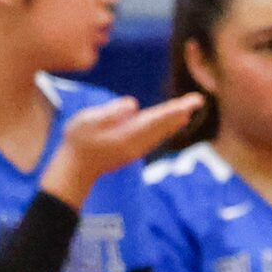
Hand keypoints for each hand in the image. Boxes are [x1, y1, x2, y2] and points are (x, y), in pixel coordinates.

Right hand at [49, 94, 203, 195]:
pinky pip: (153, 138)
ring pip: (159, 133)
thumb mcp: (86, 121)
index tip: (192, 102)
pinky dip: (164, 129)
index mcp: (128, 135)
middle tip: (198, 101)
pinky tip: (169, 124)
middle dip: (180, 112)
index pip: (156, 118)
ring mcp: (135, 150)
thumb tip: (133, 104)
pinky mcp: (131, 152)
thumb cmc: (77, 142)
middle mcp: (137, 144)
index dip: (174, 109)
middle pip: (162, 125)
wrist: (74, 170)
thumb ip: (110, 113)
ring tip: (187, 110)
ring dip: (174, 121)